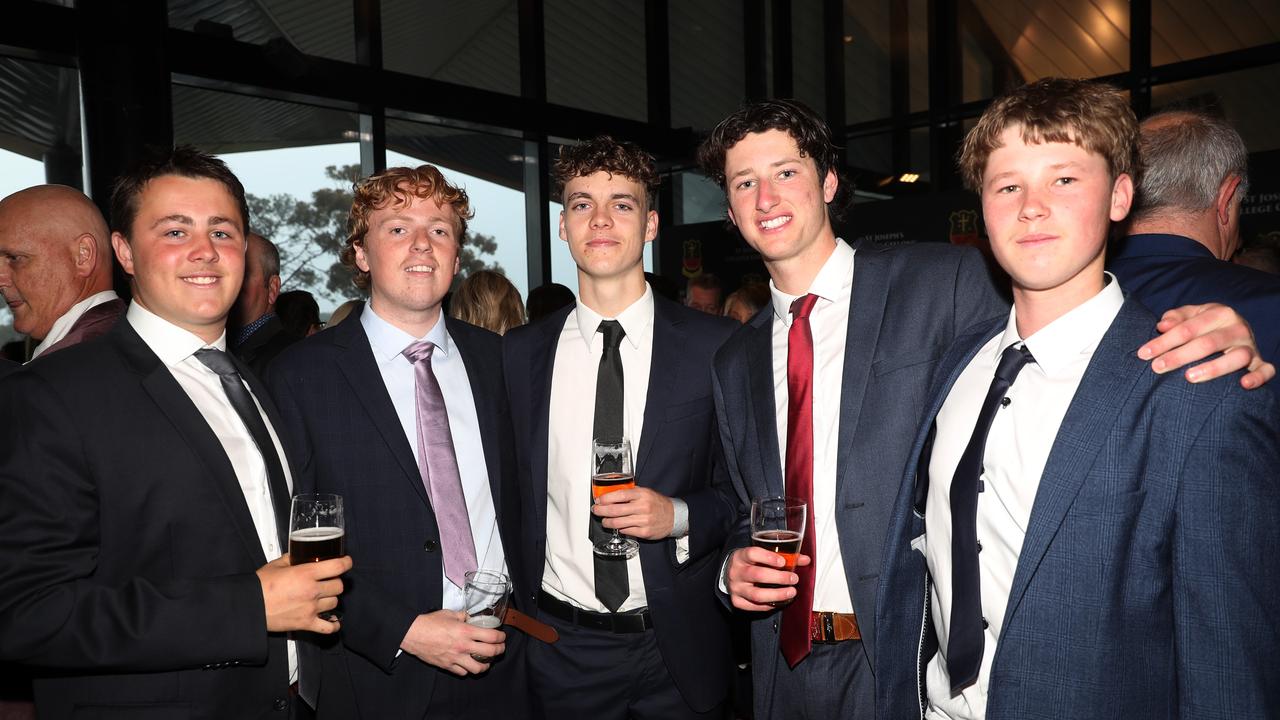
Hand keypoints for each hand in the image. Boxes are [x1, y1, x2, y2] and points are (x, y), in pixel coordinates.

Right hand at [257, 554, 350, 633]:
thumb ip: (292, 558)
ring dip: (331, 598)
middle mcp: (312, 591)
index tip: (346, 562)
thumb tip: (299, 555)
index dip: (346, 563)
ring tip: (323, 597)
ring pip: (335, 603)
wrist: (249, 607)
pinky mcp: (306, 623)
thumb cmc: (260, 586)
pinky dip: (333, 625)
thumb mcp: (277, 565)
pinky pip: (328, 627)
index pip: (338, 566)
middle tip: (329, 580)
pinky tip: (333, 621)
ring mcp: (310, 608)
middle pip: (339, 586)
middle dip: (335, 581)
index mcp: (306, 574)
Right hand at [400, 610, 505, 675]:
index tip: (502, 636)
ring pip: (478, 668)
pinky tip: (469, 665)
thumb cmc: (430, 623)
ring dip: (486, 665)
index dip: (501, 637)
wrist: (413, 634)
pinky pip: (462, 672)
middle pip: (490, 652)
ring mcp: (455, 658)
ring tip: (487, 662)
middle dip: (499, 650)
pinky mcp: (447, 665)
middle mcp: (463, 646)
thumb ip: (463, 616)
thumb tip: (470, 616)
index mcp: (466, 631)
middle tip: (500, 648)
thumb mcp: (449, 614)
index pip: (491, 637)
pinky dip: (468, 670)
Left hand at [593, 487, 673, 539]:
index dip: (606, 498)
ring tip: (604, 521)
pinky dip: (619, 529)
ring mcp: (644, 521)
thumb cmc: (657, 504)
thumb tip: (610, 494)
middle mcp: (643, 507)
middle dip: (601, 511)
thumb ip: (630, 493)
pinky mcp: (644, 532)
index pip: (620, 494)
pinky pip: (625, 531)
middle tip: (596, 510)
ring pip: (618, 523)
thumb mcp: (645, 492)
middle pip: (615, 510)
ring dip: (607, 522)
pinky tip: (618, 526)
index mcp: (642, 494)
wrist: (674, 516)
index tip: (598, 500)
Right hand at [725, 546, 810, 611]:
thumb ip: (784, 556)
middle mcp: (736, 572)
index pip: (752, 554)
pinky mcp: (737, 601)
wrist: (730, 573)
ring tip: (791, 592)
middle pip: (758, 575)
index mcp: (741, 556)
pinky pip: (754, 606)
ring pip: (757, 595)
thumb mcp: (761, 555)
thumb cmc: (749, 563)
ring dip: (777, 594)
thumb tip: (805, 560)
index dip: (768, 557)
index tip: (783, 562)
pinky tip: (779, 602)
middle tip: (794, 579)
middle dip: (779, 578)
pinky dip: (769, 605)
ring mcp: (736, 588)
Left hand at [1138, 303, 1274, 388]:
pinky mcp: (1260, 362)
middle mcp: (1237, 328)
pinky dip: (1258, 377)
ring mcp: (1250, 346)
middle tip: (1157, 368)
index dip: (1164, 341)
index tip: (1143, 354)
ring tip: (1189, 377)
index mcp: (1219, 313)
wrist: (1235, 329)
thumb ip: (1176, 317)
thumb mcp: (1192, 315)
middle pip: (1208, 343)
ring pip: (1237, 357)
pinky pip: (1265, 370)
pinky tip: (1243, 385)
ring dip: (1213, 368)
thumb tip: (1162, 325)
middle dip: (1180, 355)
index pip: (1187, 328)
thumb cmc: (1206, 325)